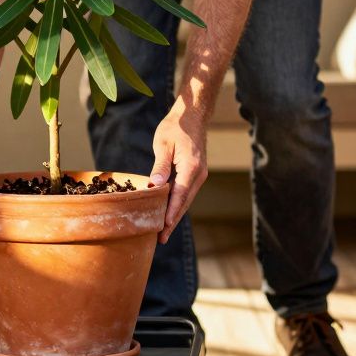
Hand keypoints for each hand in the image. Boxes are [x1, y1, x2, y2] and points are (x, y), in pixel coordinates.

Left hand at [149, 106, 208, 243]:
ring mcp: (200, 175)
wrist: (192, 116)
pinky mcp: (196, 174)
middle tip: (161, 239)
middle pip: (184, 203)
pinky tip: (169, 214)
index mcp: (191, 167)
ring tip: (163, 232)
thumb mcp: (163, 144)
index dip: (171, 212)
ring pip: (186, 200)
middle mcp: (199, 174)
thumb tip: (155, 186)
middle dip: (172, 221)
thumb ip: (160, 166)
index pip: (180, 195)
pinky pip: (186, 193)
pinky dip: (178, 204)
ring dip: (175, 215)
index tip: (163, 227)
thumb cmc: (175, 127)